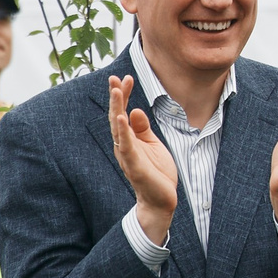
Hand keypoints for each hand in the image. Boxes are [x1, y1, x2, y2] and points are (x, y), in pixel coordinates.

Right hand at [108, 76, 177, 241]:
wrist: (161, 200)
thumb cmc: (156, 173)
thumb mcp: (152, 145)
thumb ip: (143, 129)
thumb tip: (137, 110)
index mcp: (130, 139)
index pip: (124, 112)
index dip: (124, 95)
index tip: (125, 77)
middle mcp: (124, 145)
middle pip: (117, 116)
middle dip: (116, 97)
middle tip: (115, 78)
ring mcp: (127, 155)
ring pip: (118, 128)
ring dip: (117, 108)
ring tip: (116, 91)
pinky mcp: (134, 165)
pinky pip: (126, 146)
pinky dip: (124, 131)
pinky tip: (122, 117)